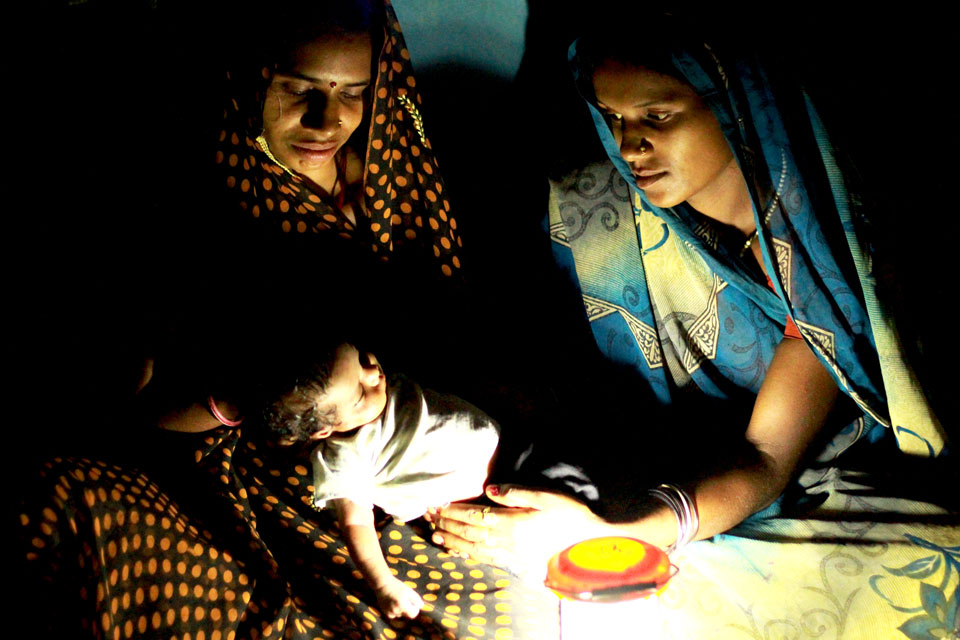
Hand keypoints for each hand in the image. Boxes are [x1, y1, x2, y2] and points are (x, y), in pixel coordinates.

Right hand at [374, 577, 423, 618]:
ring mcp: (389, 613)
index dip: (415, 609)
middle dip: (408, 609)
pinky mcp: (385, 612)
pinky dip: (395, 610)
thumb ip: (416, 599)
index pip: (413, 615)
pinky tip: (393, 602)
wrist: (382, 584)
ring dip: (401, 609)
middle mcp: (395, 611)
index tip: (413, 603)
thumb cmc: (397, 586)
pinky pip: (394, 614)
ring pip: (400, 614)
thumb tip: (421, 606)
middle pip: (406, 615)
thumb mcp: (408, 590)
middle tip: (405, 599)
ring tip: (398, 599)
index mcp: (402, 605)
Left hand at [427, 484, 603, 576]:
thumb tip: (488, 489)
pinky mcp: (516, 560)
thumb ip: (515, 492)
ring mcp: (511, 553)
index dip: (453, 510)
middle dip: (447, 524)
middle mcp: (508, 540)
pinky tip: (459, 550)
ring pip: (474, 548)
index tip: (436, 503)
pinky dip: (469, 554)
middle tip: (427, 517)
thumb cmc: (568, 514)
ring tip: (435, 535)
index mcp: (512, 521)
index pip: (474, 515)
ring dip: (453, 541)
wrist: (586, 542)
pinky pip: (487, 559)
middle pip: (469, 532)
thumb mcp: (545, 496)